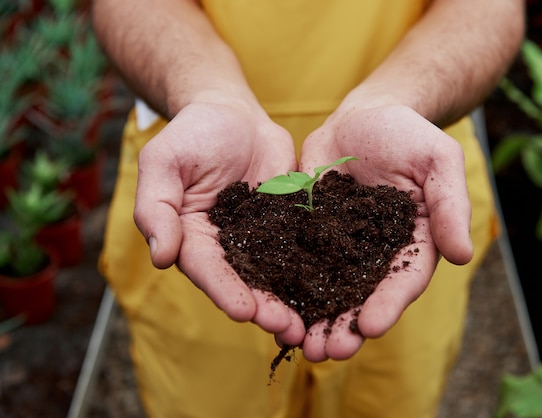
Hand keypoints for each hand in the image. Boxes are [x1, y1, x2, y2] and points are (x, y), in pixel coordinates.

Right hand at [133, 101, 307, 345]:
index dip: (225, 290)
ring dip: (292, 300)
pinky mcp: (288, 224)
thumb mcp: (163, 162)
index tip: (244, 311)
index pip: (206, 269)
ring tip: (310, 324)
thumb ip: (156, 207)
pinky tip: (333, 288)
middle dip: (265, 307)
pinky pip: (302, 249)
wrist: (232, 114)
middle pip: (245, 282)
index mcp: (192, 237)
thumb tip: (160, 256)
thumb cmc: (191, 134)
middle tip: (287, 327)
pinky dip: (316, 270)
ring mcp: (260, 237)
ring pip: (276, 274)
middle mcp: (226, 245)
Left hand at [298, 104, 473, 360]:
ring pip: (328, 290)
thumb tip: (464, 255)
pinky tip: (271, 309)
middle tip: (326, 353)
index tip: (370, 327)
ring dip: (314, 320)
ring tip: (298, 346)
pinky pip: (297, 263)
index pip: (403, 280)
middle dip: (345, 327)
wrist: (366, 115)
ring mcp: (341, 245)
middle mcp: (376, 252)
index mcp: (412, 242)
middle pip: (362, 297)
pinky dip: (286, 287)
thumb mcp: (439, 161)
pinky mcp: (310, 232)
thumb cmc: (409, 135)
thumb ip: (450, 206)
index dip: (388, 305)